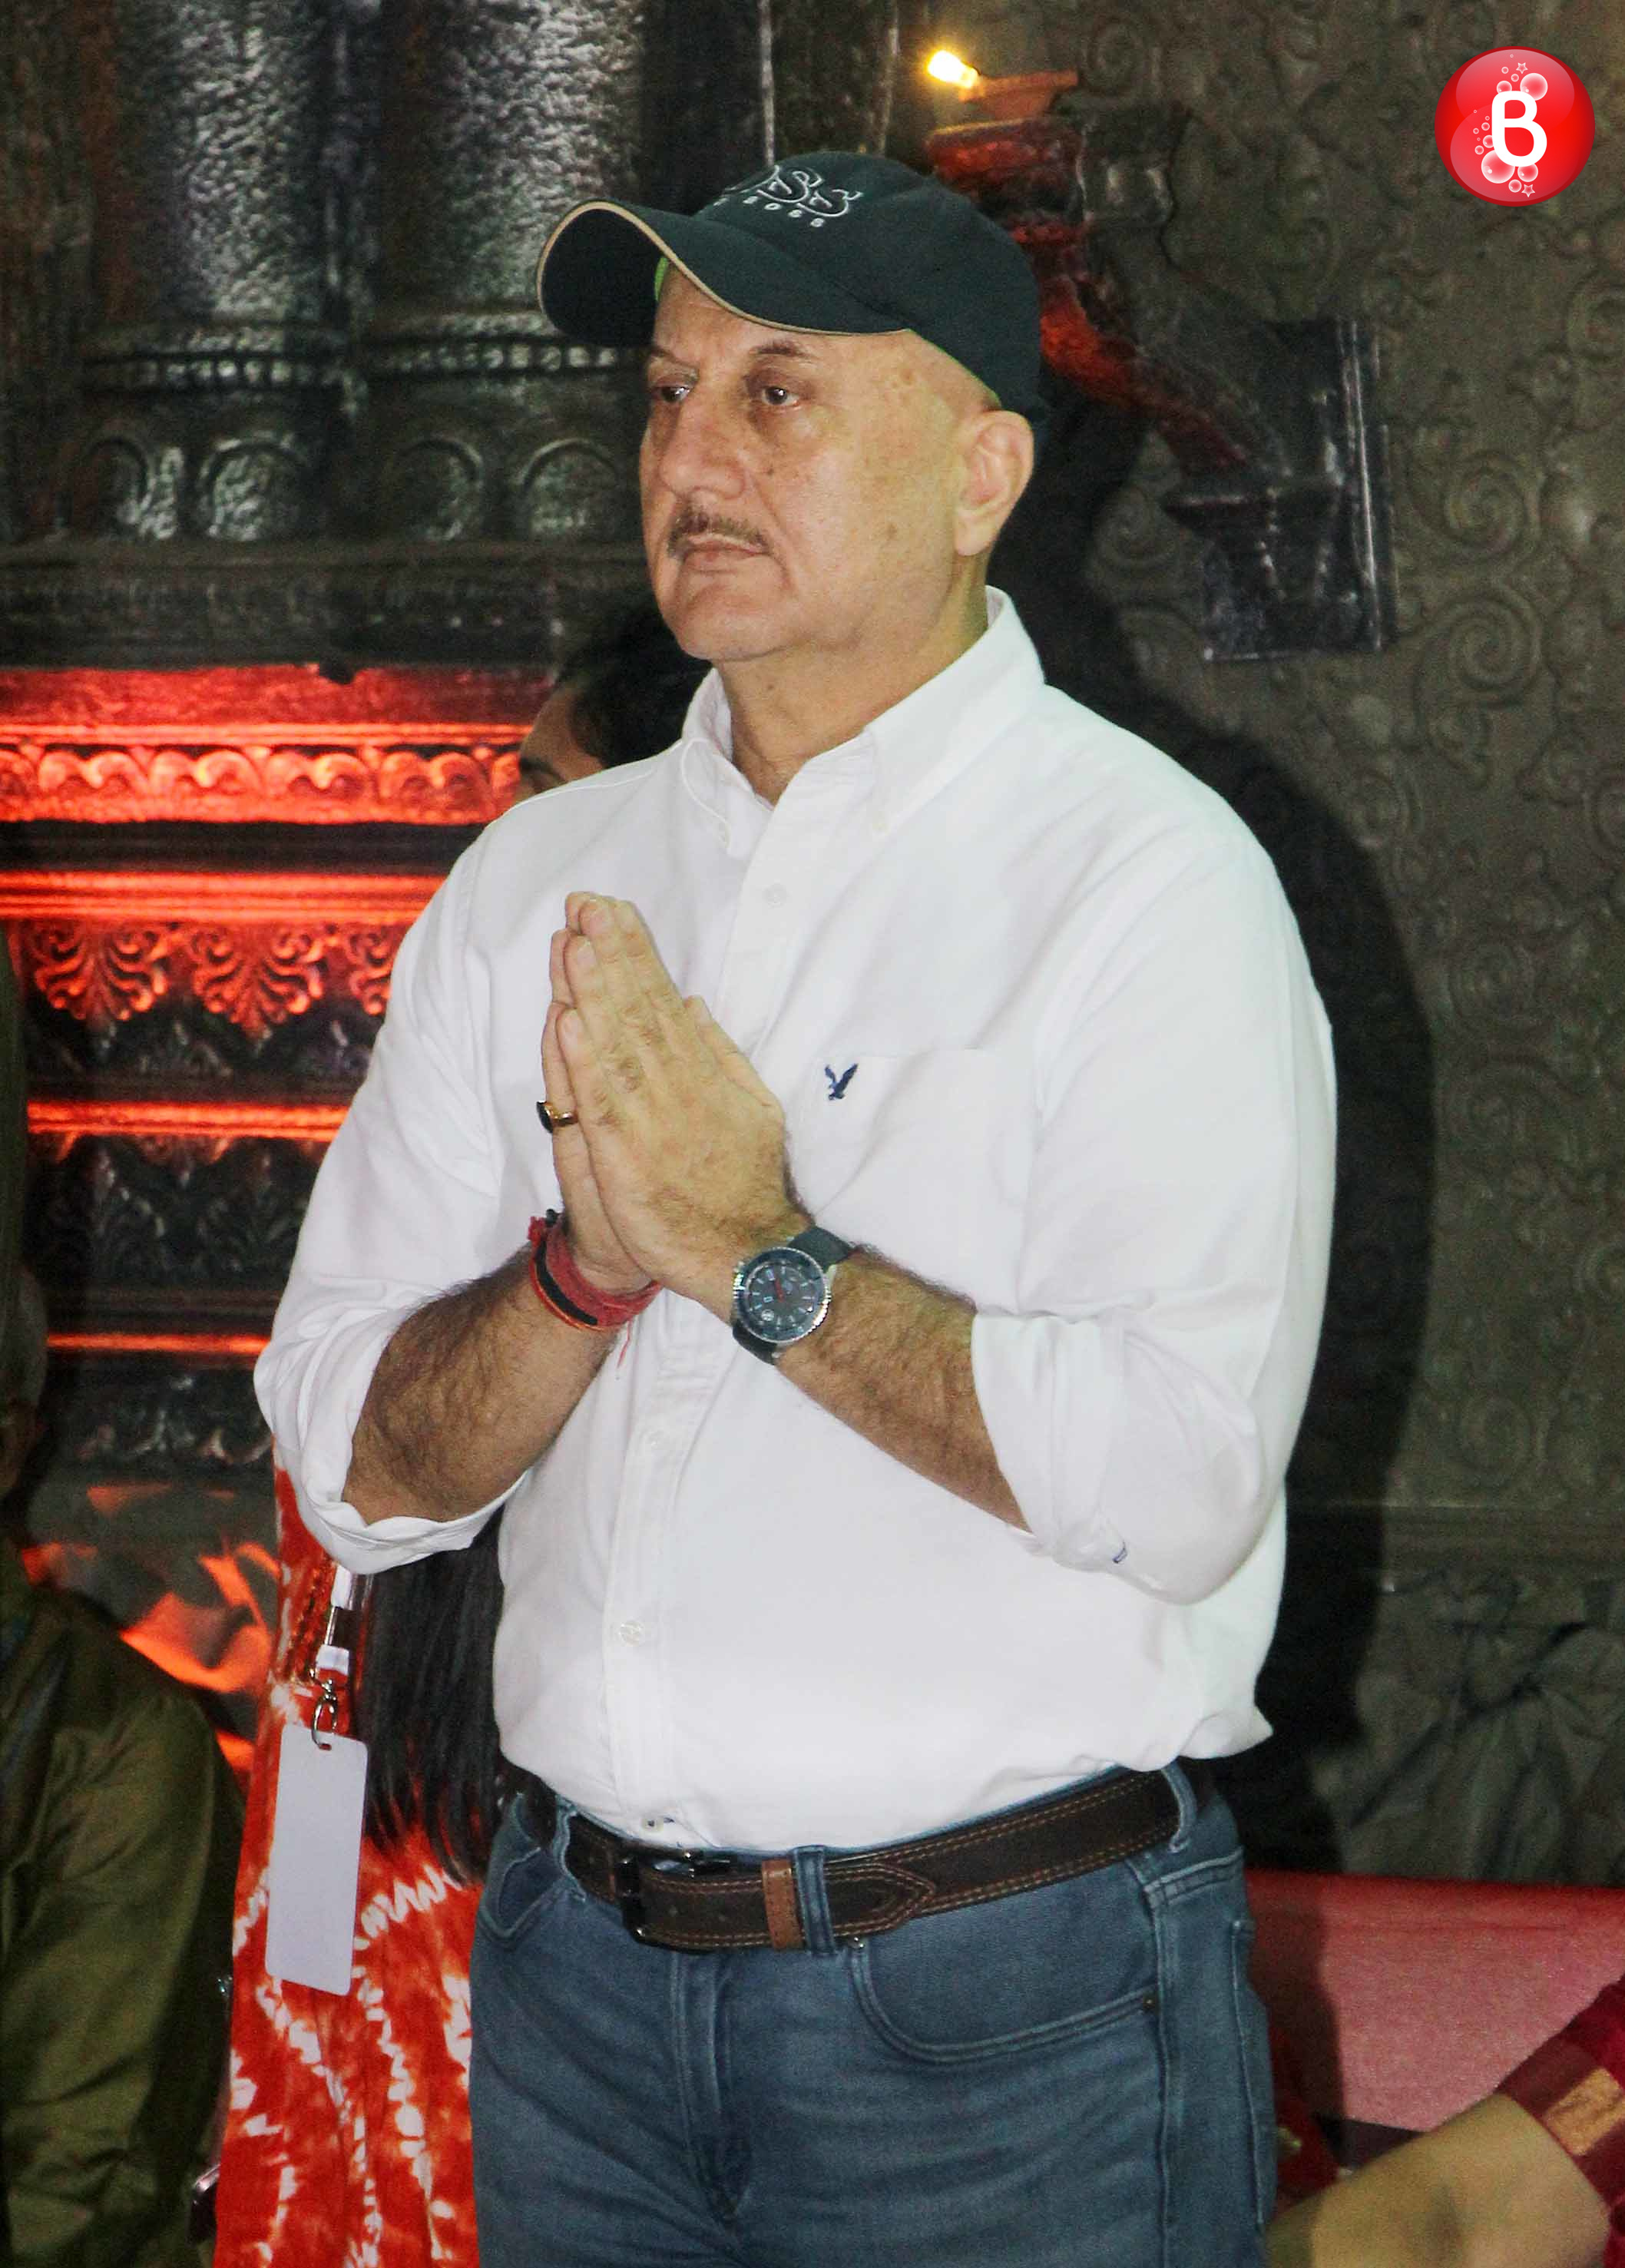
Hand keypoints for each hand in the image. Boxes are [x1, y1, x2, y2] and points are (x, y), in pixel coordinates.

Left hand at [553, 894, 802, 1310]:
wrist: (747, 1256)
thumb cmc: (744, 1183)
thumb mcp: (752, 1107)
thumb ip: (721, 1054)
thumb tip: (694, 1003)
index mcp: (701, 1072)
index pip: (661, 1001)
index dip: (633, 953)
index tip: (610, 910)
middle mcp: (676, 1088)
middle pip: (635, 1011)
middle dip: (609, 955)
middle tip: (584, 902)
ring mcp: (652, 1122)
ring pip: (615, 1046)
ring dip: (591, 993)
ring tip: (571, 942)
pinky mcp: (627, 1161)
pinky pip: (601, 1104)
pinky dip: (583, 1063)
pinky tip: (567, 1022)